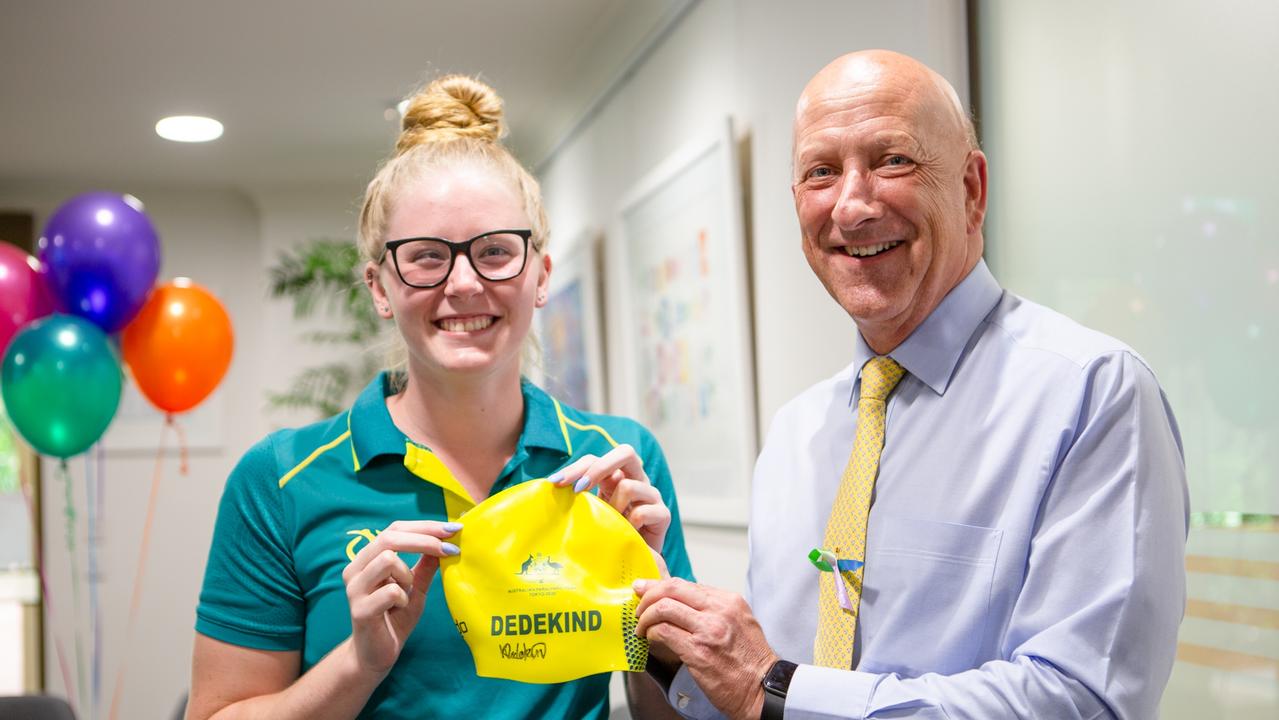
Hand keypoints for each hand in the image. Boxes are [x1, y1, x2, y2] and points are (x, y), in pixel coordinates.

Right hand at [341, 520, 460, 674]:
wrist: (375, 656)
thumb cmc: (394, 618)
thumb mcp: (415, 588)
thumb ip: (425, 567)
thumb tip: (444, 541)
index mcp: (368, 558)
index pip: (395, 529)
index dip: (425, 526)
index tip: (453, 529)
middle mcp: (356, 569)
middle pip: (389, 537)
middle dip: (425, 540)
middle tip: (450, 549)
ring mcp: (355, 589)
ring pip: (387, 560)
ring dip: (407, 575)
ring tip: (408, 591)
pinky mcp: (360, 610)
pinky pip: (391, 592)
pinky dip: (403, 598)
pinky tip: (399, 608)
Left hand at [550, 444, 670, 552]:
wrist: (635, 561)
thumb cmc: (609, 535)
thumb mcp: (591, 513)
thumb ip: (579, 499)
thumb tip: (550, 489)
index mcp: (616, 475)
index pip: (596, 459)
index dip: (576, 467)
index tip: (555, 483)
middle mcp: (637, 479)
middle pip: (625, 452)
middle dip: (599, 468)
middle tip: (579, 489)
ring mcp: (652, 495)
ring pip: (629, 486)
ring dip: (614, 507)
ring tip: (611, 523)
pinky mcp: (663, 514)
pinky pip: (643, 512)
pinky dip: (630, 524)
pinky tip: (627, 533)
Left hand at [633, 578, 777, 719]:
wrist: (763, 689)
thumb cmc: (751, 661)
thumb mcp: (739, 623)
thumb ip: (713, 610)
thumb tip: (682, 603)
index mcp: (729, 601)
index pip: (685, 584)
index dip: (660, 586)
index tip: (646, 589)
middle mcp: (719, 610)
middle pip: (672, 589)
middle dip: (648, 595)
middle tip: (638, 605)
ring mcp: (708, 630)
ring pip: (663, 608)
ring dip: (645, 617)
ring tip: (641, 627)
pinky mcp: (697, 651)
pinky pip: (663, 632)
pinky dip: (650, 633)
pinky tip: (649, 639)